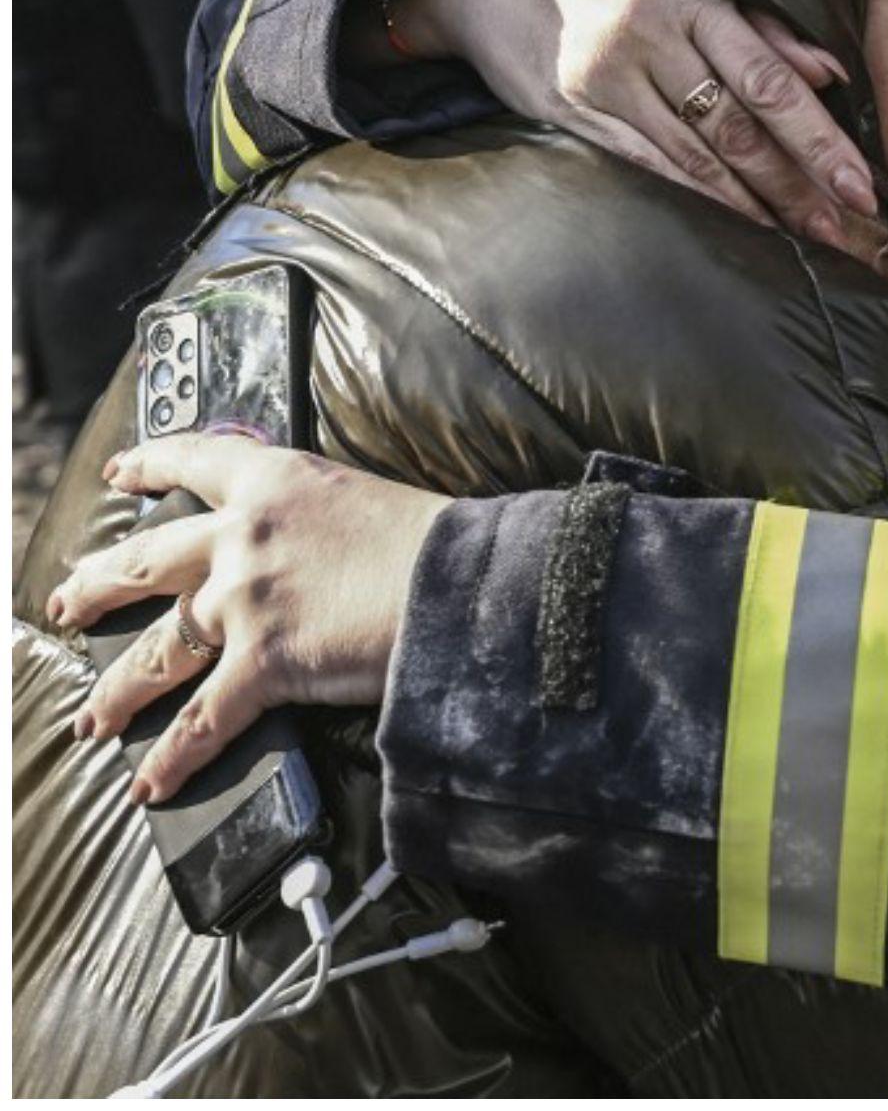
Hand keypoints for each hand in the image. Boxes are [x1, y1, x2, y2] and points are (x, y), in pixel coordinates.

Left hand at [44, 435, 448, 802]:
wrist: (465, 582)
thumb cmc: (439, 541)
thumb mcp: (367, 501)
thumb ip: (321, 520)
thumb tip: (316, 552)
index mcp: (278, 483)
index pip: (197, 460)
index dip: (150, 465)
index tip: (120, 474)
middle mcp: (243, 538)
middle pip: (146, 561)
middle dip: (96, 586)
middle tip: (66, 601)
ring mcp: (244, 602)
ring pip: (155, 652)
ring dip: (117, 691)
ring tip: (92, 718)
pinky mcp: (261, 664)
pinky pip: (203, 720)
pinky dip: (176, 759)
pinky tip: (152, 783)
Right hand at [407, 0, 875, 242]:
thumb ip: (765, 25)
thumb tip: (832, 73)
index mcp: (690, 0)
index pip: (768, 82)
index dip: (819, 140)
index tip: (861, 186)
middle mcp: (646, 41)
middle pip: (737, 129)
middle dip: (797, 185)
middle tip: (848, 228)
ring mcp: (603, 80)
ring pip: (693, 158)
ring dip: (755, 204)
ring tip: (805, 236)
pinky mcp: (572, 111)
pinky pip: (645, 165)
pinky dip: (695, 198)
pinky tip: (735, 223)